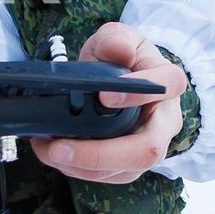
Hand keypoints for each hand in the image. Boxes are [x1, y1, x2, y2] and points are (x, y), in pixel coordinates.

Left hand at [31, 22, 185, 186]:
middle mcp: (165, 122)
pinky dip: (78, 170)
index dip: (136, 95)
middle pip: (147, 150)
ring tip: (47, 150)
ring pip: (125, 170)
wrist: (126, 80)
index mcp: (167, 85)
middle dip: (100, 155)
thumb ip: (117, 38)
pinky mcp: (130, 165)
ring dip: (81, 166)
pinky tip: (56, 156)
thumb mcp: (119, 37)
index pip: (166, 87)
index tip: (104, 96)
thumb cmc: (125, 59)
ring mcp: (150, 148)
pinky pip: (109, 176)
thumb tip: (120, 51)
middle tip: (60, 148)